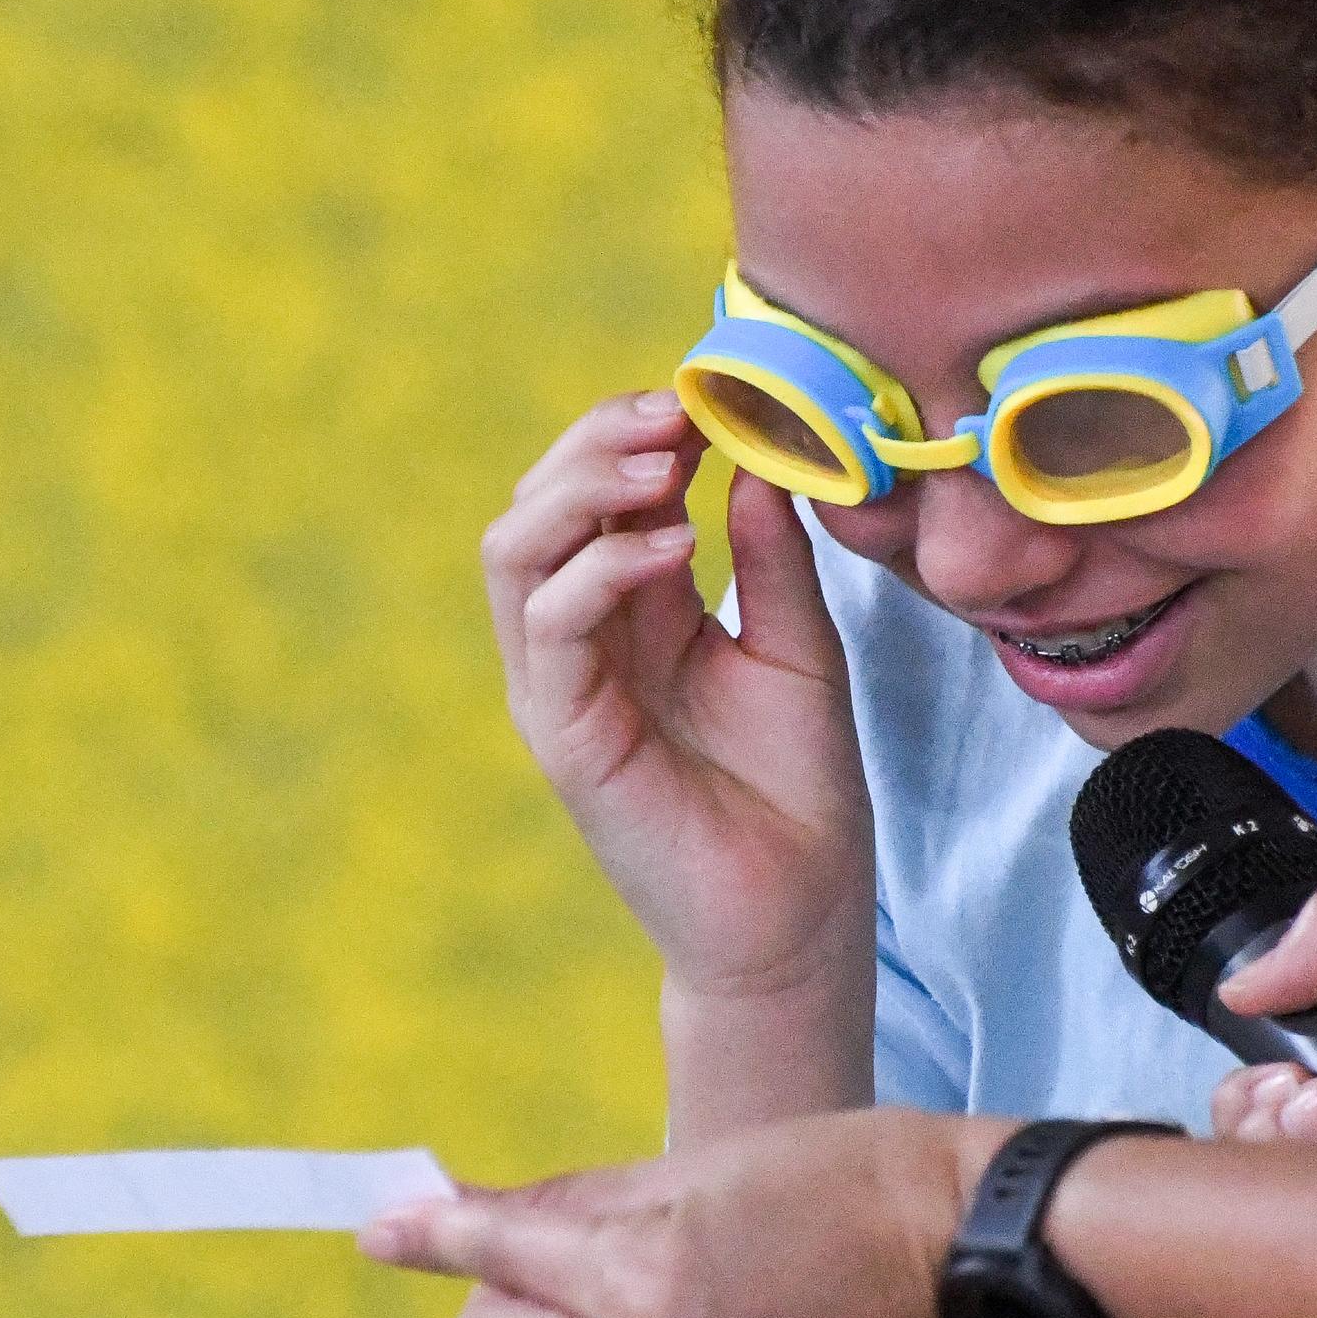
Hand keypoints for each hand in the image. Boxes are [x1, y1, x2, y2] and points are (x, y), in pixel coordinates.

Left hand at [365, 1110, 1006, 1317]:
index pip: (489, 1255)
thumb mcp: (702, 1167)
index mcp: (650, 1279)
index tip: (384, 1225)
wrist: (984, 1259)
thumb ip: (568, 1205)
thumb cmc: (849, 1182)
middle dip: (509, 1307)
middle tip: (569, 1279)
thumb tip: (453, 1216)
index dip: (426, 1231)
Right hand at [485, 394, 873, 1001]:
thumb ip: (773, 559)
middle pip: (538, 504)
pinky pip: (549, 627)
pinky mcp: (566, 737)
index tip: (705, 399)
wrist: (799, 918)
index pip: (594, 494)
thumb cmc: (801, 793)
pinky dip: (598, 569)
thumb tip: (759, 459)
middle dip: (598, 442)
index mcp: (634, 612)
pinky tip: (672, 548)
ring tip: (663, 467)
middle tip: (676, 415)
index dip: (635, 433)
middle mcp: (583, 642)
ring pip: (515, 551)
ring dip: (582, 489)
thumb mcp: (800, 648)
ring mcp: (564, 688)